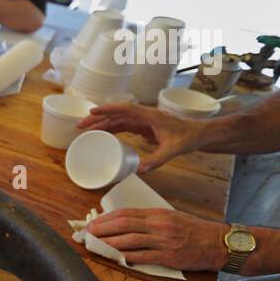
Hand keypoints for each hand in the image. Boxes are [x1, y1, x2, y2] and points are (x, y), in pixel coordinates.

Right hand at [76, 103, 208, 173]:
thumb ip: (157, 160)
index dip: (107, 110)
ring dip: (101, 123)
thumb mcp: (173, 150)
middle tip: (80, 126)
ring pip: (117, 120)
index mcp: (150, 116)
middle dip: (97, 118)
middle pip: (116, 114)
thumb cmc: (189, 138)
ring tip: (85, 130)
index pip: (125, 109)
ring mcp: (143, 121)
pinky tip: (101, 134)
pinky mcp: (143, 127)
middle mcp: (144, 115)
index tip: (92, 112)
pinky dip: (111, 128)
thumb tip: (140, 171)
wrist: (200, 134)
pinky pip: (123, 125)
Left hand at [85, 207, 227, 271]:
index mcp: (158, 213)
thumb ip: (150, 220)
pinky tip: (115, 258)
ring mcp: (163, 241)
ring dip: (109, 243)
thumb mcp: (171, 217)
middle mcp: (158, 225)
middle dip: (102, 229)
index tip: (93, 222)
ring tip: (95, 245)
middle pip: (123, 224)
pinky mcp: (168, 256)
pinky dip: (127, 257)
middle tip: (87, 233)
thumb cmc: (194, 230)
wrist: (218, 242)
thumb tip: (126, 224)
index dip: (106, 218)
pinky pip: (143, 257)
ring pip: (129, 240)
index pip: (125, 213)